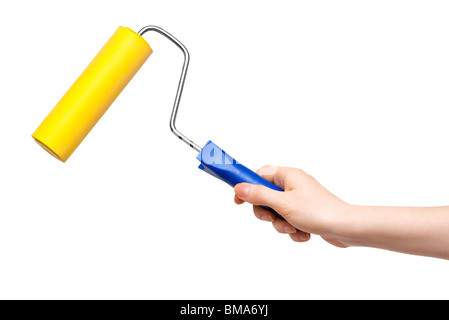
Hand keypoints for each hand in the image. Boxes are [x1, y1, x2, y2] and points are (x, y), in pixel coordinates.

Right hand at [234, 166, 348, 246]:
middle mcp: (293, 185)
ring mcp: (299, 200)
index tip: (238, 200)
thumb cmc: (318, 211)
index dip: (247, 186)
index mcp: (288, 175)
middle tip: (272, 218)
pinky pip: (288, 221)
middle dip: (267, 212)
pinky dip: (293, 230)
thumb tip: (239, 188)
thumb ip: (259, 195)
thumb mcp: (282, 203)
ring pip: (276, 213)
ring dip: (281, 224)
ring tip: (294, 227)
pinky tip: (304, 233)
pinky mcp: (305, 214)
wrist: (346, 228)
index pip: (260, 174)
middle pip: (265, 197)